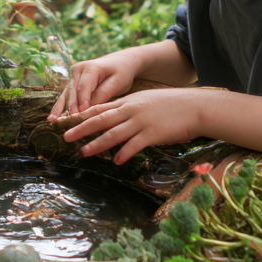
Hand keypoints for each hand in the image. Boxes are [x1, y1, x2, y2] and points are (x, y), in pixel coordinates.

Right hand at [48, 50, 141, 121]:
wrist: (121, 62)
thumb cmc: (121, 72)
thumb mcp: (117, 82)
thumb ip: (103, 94)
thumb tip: (89, 108)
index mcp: (91, 68)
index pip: (84, 88)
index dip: (82, 103)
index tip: (81, 116)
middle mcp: (78, 70)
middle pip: (72, 92)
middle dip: (70, 108)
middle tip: (68, 124)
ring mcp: (73, 75)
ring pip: (66, 94)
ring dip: (59, 108)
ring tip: (52, 121)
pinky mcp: (72, 82)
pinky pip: (66, 96)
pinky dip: (61, 107)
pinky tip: (54, 117)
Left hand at [62, 88, 203, 164]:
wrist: (195, 107)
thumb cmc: (173, 105)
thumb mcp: (148, 100)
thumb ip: (132, 107)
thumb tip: (117, 116)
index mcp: (129, 101)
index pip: (100, 107)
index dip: (83, 115)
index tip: (67, 121)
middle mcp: (131, 109)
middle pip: (100, 120)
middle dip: (81, 129)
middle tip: (65, 136)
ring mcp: (141, 121)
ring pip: (113, 133)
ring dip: (97, 144)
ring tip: (84, 152)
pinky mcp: (152, 133)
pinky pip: (134, 145)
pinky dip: (124, 153)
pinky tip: (116, 161)